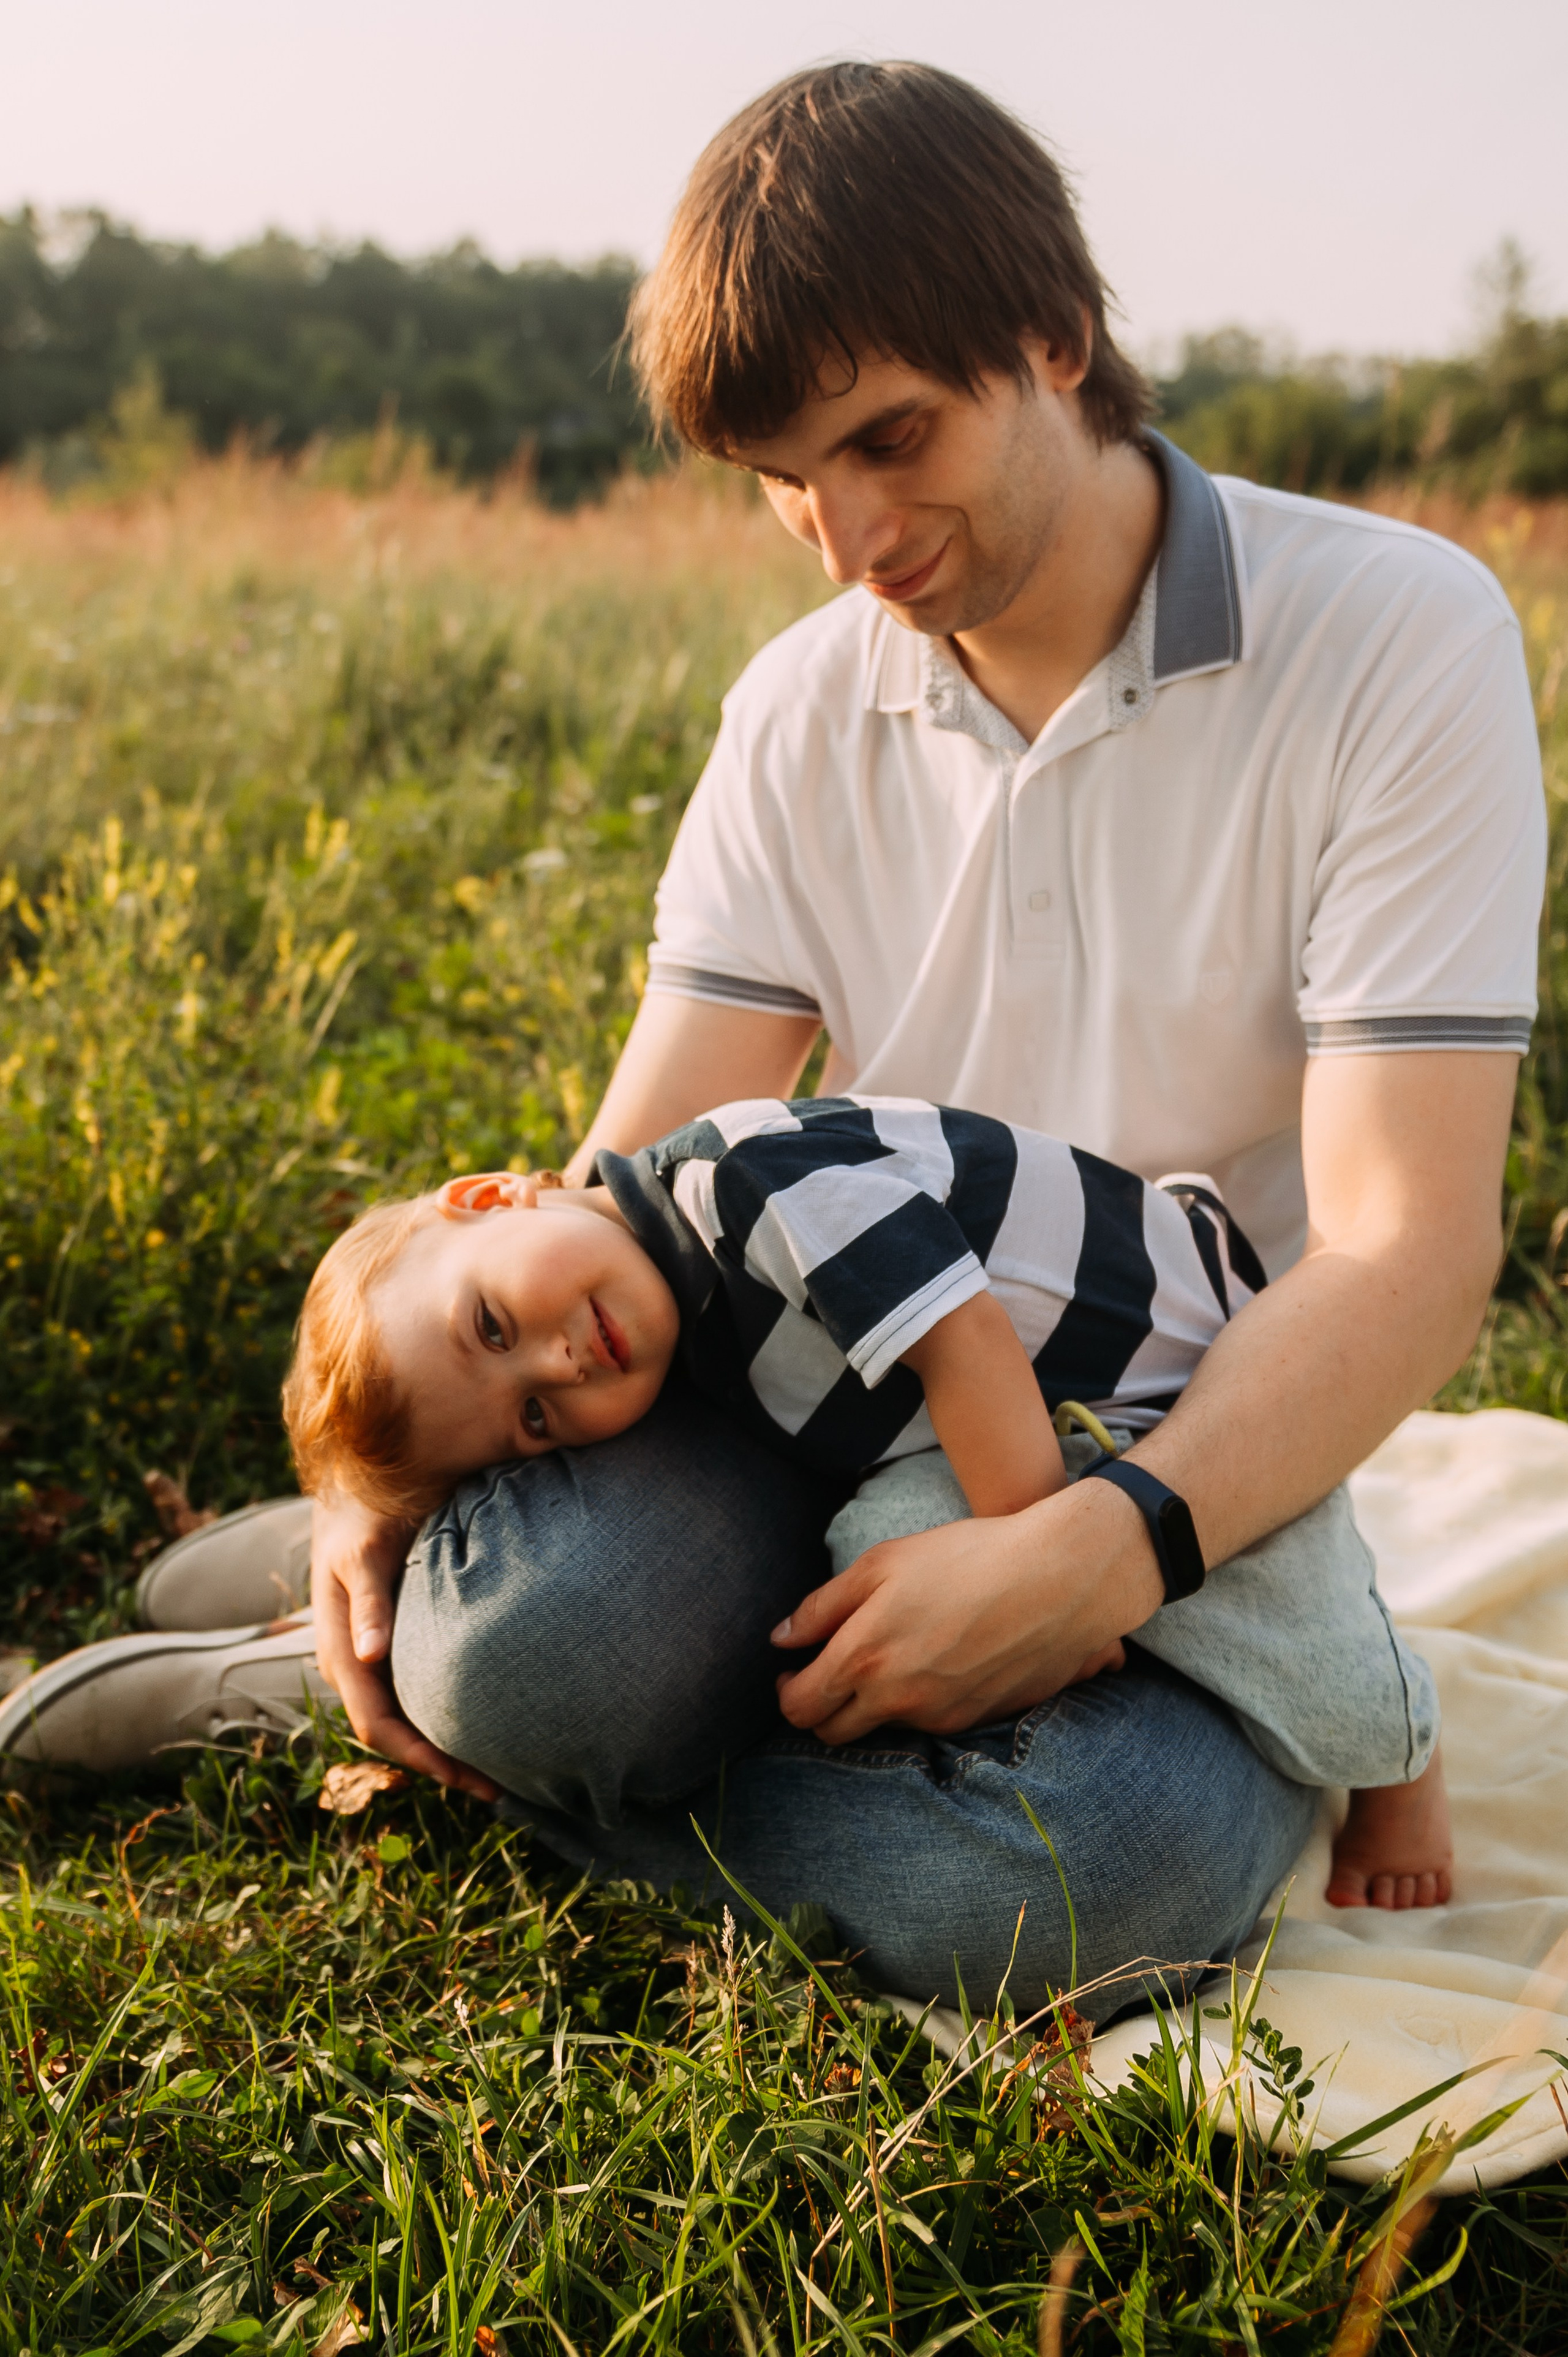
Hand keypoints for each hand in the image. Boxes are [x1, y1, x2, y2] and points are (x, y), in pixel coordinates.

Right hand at [310, 1493, 498, 1801]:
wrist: (356, 1490)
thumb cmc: (362, 1517)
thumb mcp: (364, 1554)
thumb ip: (369, 1602)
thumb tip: (369, 1655)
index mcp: (341, 1653)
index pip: (378, 1726)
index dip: (422, 1759)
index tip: (471, 1779)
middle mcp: (354, 1665)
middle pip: (396, 1735)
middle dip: (442, 1766)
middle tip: (501, 1789)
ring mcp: (371, 1658)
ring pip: (406, 1719)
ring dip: (445, 1746)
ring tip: (500, 1768)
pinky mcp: (390, 1645)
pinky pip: (414, 1693)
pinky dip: (444, 1714)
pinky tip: (483, 1720)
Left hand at [772, 1481, 1160, 1743]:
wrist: (1057, 1578)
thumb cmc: (965, 1557)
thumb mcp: (881, 1563)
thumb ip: (822, 1607)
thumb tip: (782, 1639)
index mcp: (864, 1658)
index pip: (800, 1707)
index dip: (787, 1692)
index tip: (792, 1671)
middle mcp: (897, 1699)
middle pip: (834, 1733)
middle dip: (820, 1709)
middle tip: (827, 1675)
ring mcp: (938, 1716)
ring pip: (882, 1729)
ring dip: (870, 1707)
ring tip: (886, 1661)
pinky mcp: (975, 1719)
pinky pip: (928, 1725)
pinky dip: (916, 1705)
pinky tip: (932, 1664)